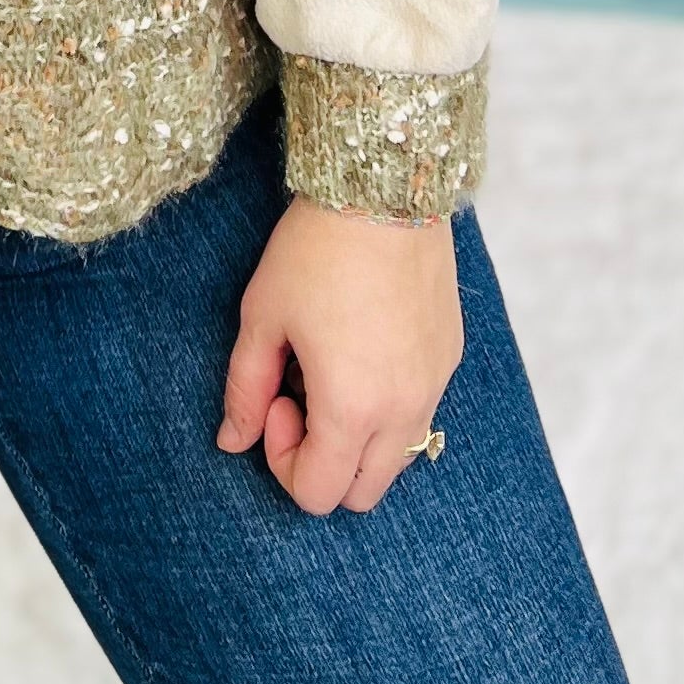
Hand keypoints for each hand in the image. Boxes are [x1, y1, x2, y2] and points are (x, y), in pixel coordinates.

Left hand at [216, 194, 462, 515]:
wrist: (383, 191)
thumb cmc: (313, 252)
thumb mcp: (263, 318)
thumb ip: (245, 390)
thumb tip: (232, 441)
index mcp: (352, 409)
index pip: (317, 492)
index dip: (282, 459)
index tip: (274, 399)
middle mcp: (403, 411)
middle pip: (362, 492)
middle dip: (322, 462)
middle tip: (298, 394)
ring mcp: (434, 386)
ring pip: (396, 458)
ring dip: (357, 439)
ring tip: (330, 370)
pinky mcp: (450, 357)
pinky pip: (420, 412)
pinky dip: (387, 406)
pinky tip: (362, 346)